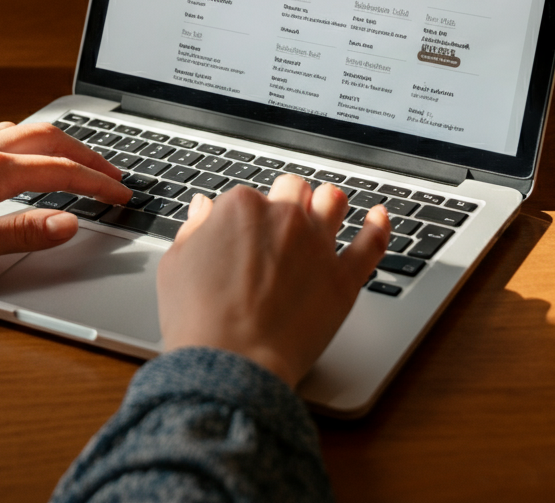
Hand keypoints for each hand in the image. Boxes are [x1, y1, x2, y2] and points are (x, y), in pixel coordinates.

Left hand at [0, 121, 130, 295]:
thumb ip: (25, 232)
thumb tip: (73, 222)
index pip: (62, 171)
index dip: (98, 183)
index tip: (124, 195)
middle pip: (49, 139)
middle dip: (87, 154)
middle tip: (113, 173)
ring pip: (23, 131)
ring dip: (58, 142)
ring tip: (77, 158)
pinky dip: (25, 141)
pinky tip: (18, 152)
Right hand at [157, 175, 389, 387]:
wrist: (230, 364)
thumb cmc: (197, 319)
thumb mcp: (175, 264)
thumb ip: (193, 228)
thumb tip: (203, 207)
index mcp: (241, 207)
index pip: (248, 196)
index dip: (244, 218)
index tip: (240, 238)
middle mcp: (284, 216)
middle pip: (293, 189)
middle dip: (287, 202)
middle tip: (279, 228)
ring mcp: (318, 244)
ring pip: (334, 202)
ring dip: (328, 204)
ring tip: (325, 211)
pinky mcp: (344, 277)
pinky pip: (372, 242)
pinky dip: (378, 225)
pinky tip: (379, 216)